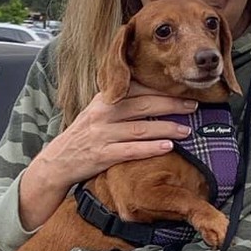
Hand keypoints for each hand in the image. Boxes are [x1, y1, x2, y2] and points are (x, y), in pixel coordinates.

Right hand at [18, 85, 196, 228]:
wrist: (58, 162)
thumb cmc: (83, 136)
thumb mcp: (96, 112)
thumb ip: (118, 102)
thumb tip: (150, 94)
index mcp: (104, 99)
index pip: (136, 88)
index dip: (161, 89)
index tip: (181, 89)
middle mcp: (103, 114)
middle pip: (144, 105)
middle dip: (171, 104)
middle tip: (192, 106)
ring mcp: (102, 134)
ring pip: (141, 128)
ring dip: (167, 128)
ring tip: (187, 130)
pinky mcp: (102, 155)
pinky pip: (132, 150)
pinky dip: (151, 148)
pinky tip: (168, 147)